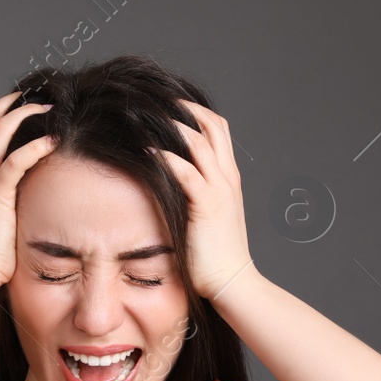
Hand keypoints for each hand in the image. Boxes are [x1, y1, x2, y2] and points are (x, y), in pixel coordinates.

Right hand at [0, 90, 57, 289]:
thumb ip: (7, 203)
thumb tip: (31, 198)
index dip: (3, 111)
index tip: (26, 105)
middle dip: (15, 103)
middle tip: (41, 99)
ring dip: (27, 114)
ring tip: (51, 110)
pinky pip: (16, 160)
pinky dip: (35, 146)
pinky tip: (53, 141)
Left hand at [156, 98, 256, 299]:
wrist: (231, 280)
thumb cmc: (216, 254)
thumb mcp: (210, 215)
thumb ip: (196, 194)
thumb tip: (169, 182)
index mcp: (228, 177)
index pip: (218, 130)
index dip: (196, 112)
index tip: (171, 105)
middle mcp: (227, 177)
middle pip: (213, 125)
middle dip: (186, 108)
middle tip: (159, 100)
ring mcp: (219, 189)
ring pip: (200, 142)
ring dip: (174, 126)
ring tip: (149, 117)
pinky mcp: (206, 204)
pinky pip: (186, 171)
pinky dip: (166, 157)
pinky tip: (148, 152)